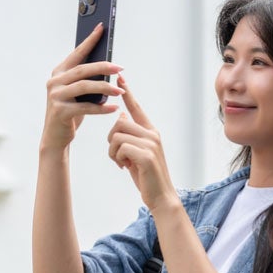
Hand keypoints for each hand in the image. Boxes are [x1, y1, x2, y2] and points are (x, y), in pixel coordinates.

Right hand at [41, 23, 123, 151]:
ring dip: (105, 88)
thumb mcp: (78, 93)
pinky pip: (85, 107)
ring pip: (84, 87)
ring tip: (120, 91)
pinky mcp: (59, 111)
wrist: (56, 136)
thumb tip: (109, 66)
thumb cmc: (71, 112)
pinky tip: (113, 108)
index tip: (102, 28)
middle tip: (120, 67)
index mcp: (59, 73)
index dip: (90, 40)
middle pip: (82, 69)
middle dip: (103, 67)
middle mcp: (54, 81)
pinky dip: (101, 108)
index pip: (77, 53)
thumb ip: (87, 80)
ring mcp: (55, 96)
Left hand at [107, 75, 178, 211]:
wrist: (160, 196)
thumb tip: (121, 117)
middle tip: (117, 156)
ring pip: (117, 135)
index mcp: (151, 131)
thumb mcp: (136, 152)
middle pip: (119, 124)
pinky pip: (120, 148)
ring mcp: (151, 144)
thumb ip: (130, 135)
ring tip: (122, 163)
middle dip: (111, 140)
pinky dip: (117, 159)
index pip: (136, 108)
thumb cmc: (147, 176)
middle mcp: (152, 134)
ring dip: (113, 151)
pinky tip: (125, 168)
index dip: (127, 92)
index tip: (120, 77)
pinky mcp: (146, 156)